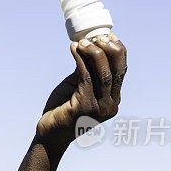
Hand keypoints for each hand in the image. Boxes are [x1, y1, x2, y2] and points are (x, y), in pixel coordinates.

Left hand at [35, 33, 126, 150]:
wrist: (49, 134)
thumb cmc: (62, 109)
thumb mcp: (78, 87)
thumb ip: (87, 71)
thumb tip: (89, 47)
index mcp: (113, 100)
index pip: (121, 71)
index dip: (117, 51)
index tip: (107, 36)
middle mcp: (110, 105)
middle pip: (117, 71)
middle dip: (110, 50)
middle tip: (97, 37)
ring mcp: (99, 108)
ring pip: (103, 74)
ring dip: (94, 54)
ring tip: (83, 42)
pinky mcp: (84, 107)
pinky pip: (85, 78)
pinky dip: (80, 60)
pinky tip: (73, 49)